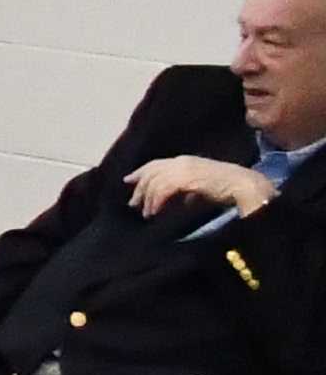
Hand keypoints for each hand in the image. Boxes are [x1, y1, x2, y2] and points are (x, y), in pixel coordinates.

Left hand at [131, 153, 273, 221]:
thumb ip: (186, 192)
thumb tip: (175, 202)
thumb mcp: (201, 187)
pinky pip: (163, 190)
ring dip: (148, 199)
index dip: (141, 172)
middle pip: (151, 173)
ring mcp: (184, 168)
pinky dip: (156, 202)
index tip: (129, 181)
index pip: (156, 164)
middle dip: (140, 189)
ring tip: (146, 213)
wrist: (244, 185)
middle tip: (133, 204)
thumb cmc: (227, 188)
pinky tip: (155, 212)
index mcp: (185, 160)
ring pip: (155, 182)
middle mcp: (182, 161)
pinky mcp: (187, 179)